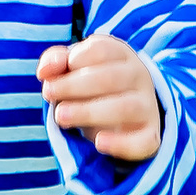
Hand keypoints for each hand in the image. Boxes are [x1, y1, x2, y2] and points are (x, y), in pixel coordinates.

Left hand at [37, 32, 162, 163]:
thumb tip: (45, 71)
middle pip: (110, 77)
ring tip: (60, 116)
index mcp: (122, 55)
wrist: (125, 116)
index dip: (73, 60)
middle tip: (49, 93)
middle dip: (74, 86)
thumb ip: (56, 61)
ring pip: (125, 107)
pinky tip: (98, 142)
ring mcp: (148, 107)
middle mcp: (140, 77)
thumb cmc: (91, 85)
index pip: (101, 50)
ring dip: (89, 112)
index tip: (53, 75)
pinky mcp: (150, 136)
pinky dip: (121, 144)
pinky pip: (143, 142)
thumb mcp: (73, 68)